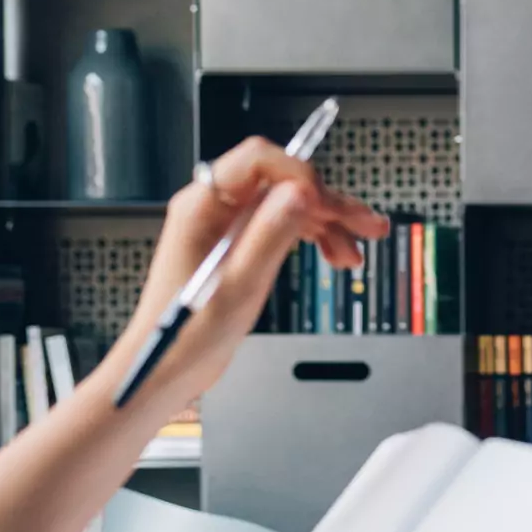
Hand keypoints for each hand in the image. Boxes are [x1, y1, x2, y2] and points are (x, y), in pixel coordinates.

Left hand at [113, 136, 389, 406]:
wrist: (165, 372)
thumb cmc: (185, 337)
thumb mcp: (237, 286)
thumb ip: (269, 234)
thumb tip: (300, 192)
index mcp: (202, 207)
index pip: (259, 160)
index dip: (300, 175)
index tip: (328, 204)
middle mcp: (214, 208)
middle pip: (282, 182)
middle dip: (329, 201)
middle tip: (366, 223)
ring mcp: (227, 225)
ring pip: (289, 204)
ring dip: (328, 222)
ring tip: (358, 248)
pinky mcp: (238, 244)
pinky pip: (283, 225)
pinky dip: (313, 237)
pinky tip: (336, 254)